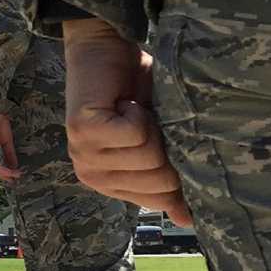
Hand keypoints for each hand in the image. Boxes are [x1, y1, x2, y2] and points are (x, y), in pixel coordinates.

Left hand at [0, 111, 20, 183]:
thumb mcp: (6, 141)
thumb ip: (8, 155)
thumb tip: (14, 166)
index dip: (4, 173)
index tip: (15, 176)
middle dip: (4, 175)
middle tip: (15, 179)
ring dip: (4, 173)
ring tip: (14, 176)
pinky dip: (1, 167)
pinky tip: (9, 170)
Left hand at [62, 20, 191, 223]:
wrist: (106, 49)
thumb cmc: (138, 93)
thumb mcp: (162, 141)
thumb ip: (170, 179)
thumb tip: (188, 220)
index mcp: (111, 185)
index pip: (161, 200)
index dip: (177, 169)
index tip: (164, 141)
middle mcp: (92, 177)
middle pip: (160, 180)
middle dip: (167, 145)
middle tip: (147, 122)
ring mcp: (83, 155)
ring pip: (149, 156)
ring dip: (153, 126)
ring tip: (134, 111)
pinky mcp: (82, 131)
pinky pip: (134, 134)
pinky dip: (139, 113)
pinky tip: (123, 103)